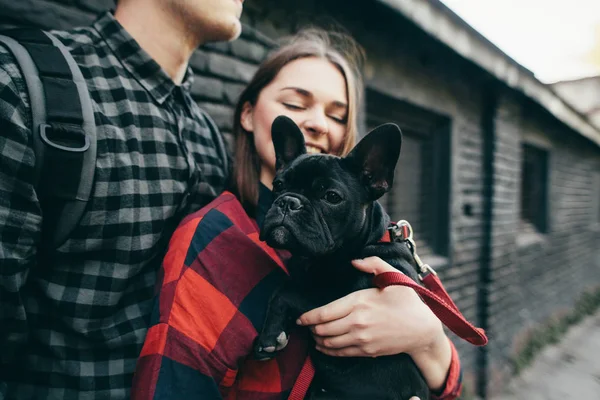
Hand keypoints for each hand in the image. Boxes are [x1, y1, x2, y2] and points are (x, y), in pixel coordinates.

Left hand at [297, 256, 443, 357]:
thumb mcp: (393, 276)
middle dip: (310, 328)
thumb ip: (373, 263)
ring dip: (317, 340)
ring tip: (313, 335)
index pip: (324, 313)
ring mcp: (361, 339)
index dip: (307, 317)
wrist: (422, 330)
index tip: (299, 318)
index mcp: (359, 302)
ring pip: (329, 343)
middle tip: (306, 325)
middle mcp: (357, 322)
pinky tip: (323, 347)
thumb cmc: (407, 301)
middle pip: (323, 329)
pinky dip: (327, 351)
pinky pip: (340, 353)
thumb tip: (354, 260)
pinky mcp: (366, 351)